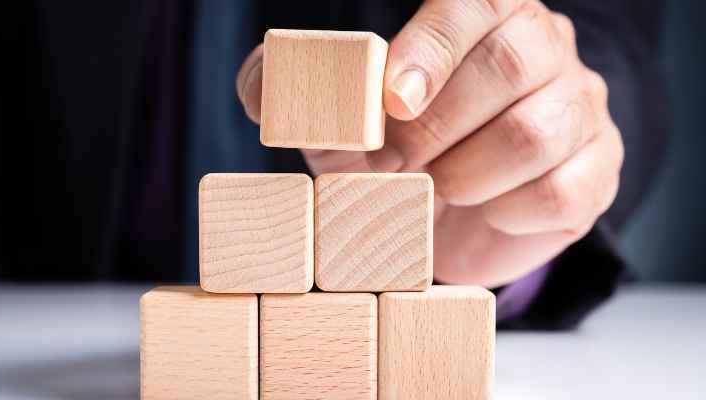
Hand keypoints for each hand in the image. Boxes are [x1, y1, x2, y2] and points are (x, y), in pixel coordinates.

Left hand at [236, 0, 622, 287]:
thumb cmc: (399, 153)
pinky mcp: (599, 171)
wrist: (456, 218)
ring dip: (466, 175)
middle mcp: (547, 49)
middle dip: (435, 128)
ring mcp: (582, 107)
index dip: (432, 46)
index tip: (390, 100)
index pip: (476, 2)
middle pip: (510, 65)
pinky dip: (505, 211)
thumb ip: (299, 94)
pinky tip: (481, 209)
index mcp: (488, 16)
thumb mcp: (341, 122)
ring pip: (536, 132)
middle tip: (393, 167)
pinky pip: (560, 190)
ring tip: (434, 191)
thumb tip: (267, 91)